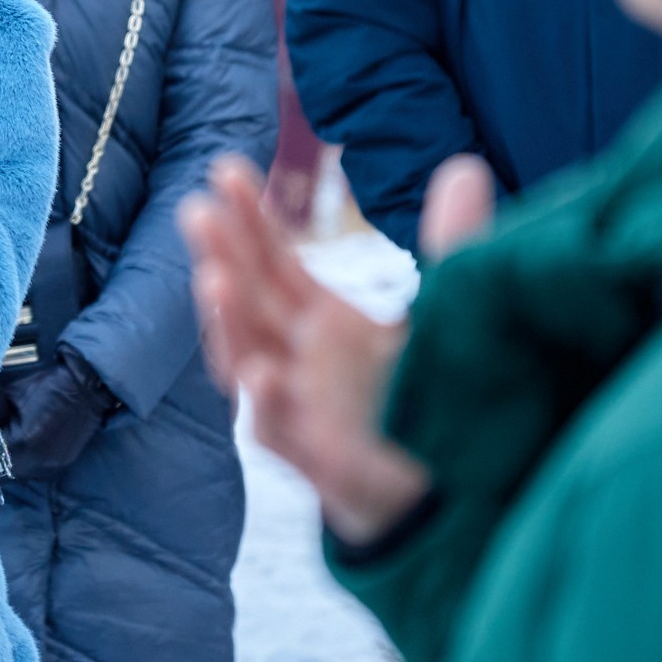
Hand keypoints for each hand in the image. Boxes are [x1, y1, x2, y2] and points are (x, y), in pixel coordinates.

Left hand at [0, 347, 118, 481]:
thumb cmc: (47, 385)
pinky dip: (25, 462)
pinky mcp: (63, 466)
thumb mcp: (11, 395)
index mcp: (23, 442)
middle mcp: (39, 461)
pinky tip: (22, 448)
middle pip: (2, 473)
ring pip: (19, 475)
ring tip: (3, 447)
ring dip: (8, 464)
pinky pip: (35, 471)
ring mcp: (53, 466)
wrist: (87, 386)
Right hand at [180, 153, 494, 544]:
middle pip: (250, 304)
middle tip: (195, 209)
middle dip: (221, 255)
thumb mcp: (447, 310)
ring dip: (228, 322)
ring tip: (212, 276)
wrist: (447, 494)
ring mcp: (305, 411)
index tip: (225, 169)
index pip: (274, 263)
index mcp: (323, 324)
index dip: (249, 220)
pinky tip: (263, 373)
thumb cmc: (429, 397)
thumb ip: (453, 241)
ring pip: (249, 362)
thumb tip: (465, 167)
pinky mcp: (324, 460)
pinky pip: (283, 433)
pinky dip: (269, 404)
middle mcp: (302, 363)